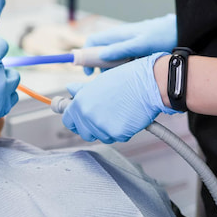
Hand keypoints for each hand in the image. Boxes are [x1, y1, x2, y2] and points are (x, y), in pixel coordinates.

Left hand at [61, 52, 177, 142]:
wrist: (148, 83)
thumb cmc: (126, 78)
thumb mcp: (99, 81)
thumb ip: (82, 90)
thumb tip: (69, 89)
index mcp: (81, 102)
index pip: (68, 120)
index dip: (75, 119)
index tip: (80, 118)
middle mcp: (88, 115)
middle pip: (83, 132)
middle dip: (91, 126)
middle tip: (104, 114)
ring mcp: (102, 126)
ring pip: (100, 136)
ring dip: (107, 129)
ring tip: (118, 112)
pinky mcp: (117, 134)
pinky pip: (116, 137)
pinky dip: (121, 131)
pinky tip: (127, 117)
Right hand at [83, 13, 176, 74]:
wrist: (180, 32)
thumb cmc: (161, 35)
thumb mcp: (140, 44)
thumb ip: (121, 49)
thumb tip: (102, 55)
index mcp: (117, 34)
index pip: (92, 42)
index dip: (86, 56)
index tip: (88, 72)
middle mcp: (120, 39)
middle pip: (100, 53)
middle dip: (99, 67)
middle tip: (105, 80)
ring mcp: (128, 45)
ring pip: (112, 59)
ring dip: (112, 70)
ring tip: (120, 80)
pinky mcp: (136, 52)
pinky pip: (123, 62)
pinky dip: (123, 70)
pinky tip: (131, 77)